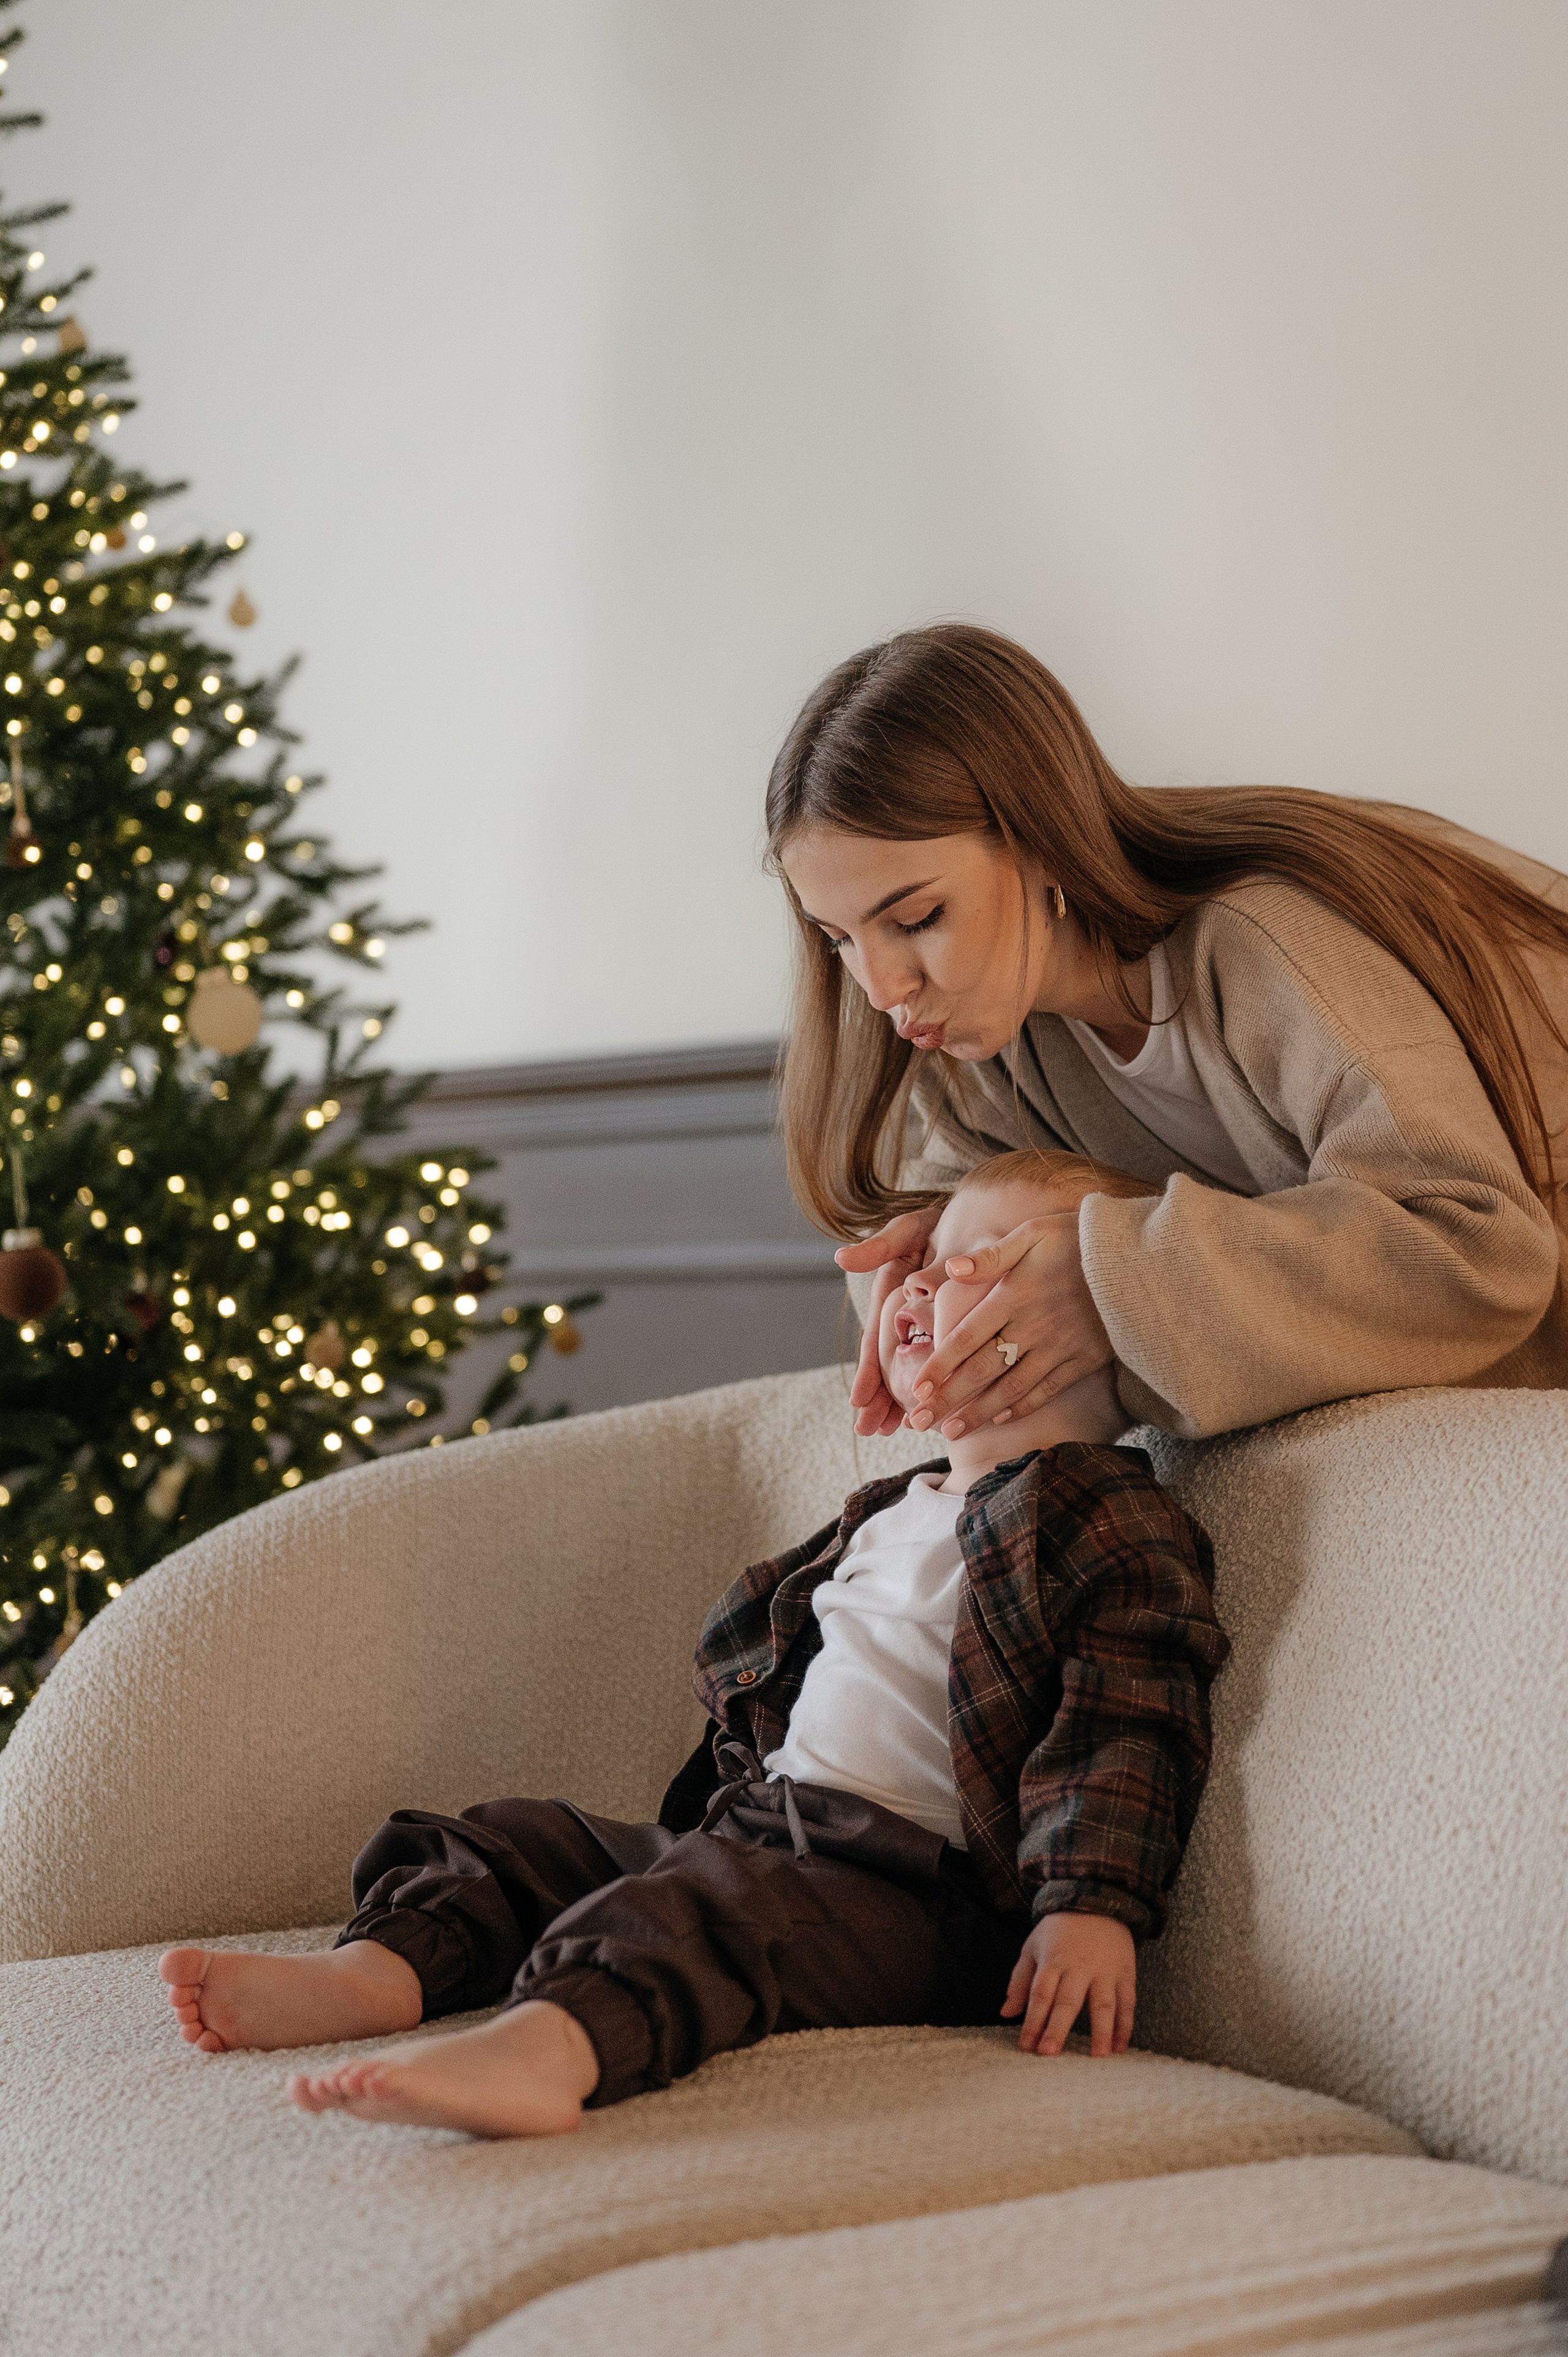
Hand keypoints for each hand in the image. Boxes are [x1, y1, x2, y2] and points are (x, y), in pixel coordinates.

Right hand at [834, 1210, 939, 1436]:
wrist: (976, 1221)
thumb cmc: (938, 1222)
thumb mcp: (909, 1229)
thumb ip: (880, 1245)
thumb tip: (841, 1258)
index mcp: (889, 1295)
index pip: (876, 1339)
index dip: (867, 1370)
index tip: (859, 1400)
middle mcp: (902, 1314)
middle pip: (888, 1362)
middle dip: (878, 1397)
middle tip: (870, 1430)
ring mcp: (923, 1324)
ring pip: (910, 1367)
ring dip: (899, 1400)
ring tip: (892, 1432)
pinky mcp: (949, 1330)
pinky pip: (940, 1362)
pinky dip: (934, 1386)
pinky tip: (935, 1412)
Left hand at [906, 1212, 1112, 1440]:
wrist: (1141, 1257)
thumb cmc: (1080, 1238)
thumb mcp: (1034, 1232)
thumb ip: (991, 1255)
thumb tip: (951, 1269)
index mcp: (1014, 1295)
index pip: (967, 1336)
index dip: (939, 1365)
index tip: (915, 1388)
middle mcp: (1033, 1326)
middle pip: (982, 1369)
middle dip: (948, 1398)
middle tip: (919, 1421)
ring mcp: (1060, 1346)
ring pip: (1012, 1387)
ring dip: (979, 1411)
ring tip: (951, 1431)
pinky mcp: (1084, 1358)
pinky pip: (1049, 1388)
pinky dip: (1024, 1405)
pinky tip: (1002, 1418)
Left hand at [1002, 1912, 1135, 2056]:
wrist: (1097, 1902)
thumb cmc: (1059, 1931)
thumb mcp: (1033, 1947)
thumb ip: (1020, 1981)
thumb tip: (1006, 2013)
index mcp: (1053, 1961)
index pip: (1040, 1995)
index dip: (1032, 2021)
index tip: (1025, 2047)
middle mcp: (1079, 1967)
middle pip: (1067, 2001)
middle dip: (1057, 2029)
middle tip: (1049, 2054)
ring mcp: (1105, 1971)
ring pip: (1103, 2004)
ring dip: (1101, 2032)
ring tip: (1096, 2057)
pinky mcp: (1125, 1973)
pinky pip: (1127, 2003)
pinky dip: (1125, 2026)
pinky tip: (1119, 2047)